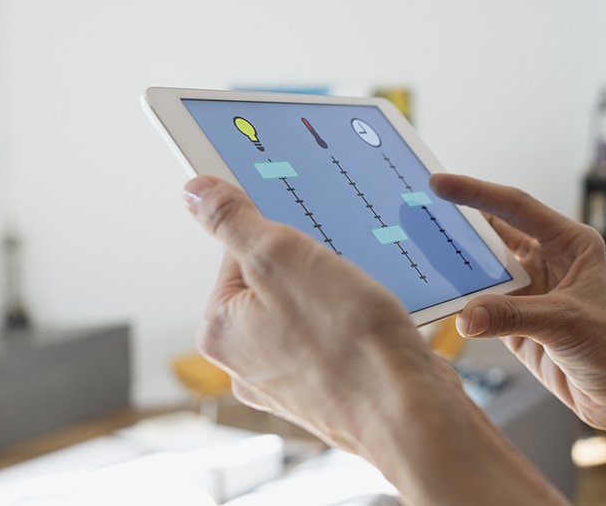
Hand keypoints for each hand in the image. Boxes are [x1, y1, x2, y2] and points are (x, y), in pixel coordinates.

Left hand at [182, 175, 459, 453]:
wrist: (410, 414)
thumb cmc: (348, 343)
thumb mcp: (281, 258)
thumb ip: (233, 221)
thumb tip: (194, 192)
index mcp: (222, 330)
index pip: (237, 251)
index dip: (279, 233)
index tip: (308, 231)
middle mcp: (247, 362)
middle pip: (275, 281)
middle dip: (312, 262)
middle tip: (342, 263)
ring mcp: (291, 381)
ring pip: (312, 308)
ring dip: (340, 291)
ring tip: (365, 294)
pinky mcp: (333, 389)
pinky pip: (339, 336)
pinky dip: (359, 322)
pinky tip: (380, 320)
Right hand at [429, 173, 605, 432]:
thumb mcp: (564, 324)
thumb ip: (512, 316)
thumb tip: (464, 316)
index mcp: (570, 243)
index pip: (516, 208)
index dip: (476, 192)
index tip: (439, 183)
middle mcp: (549, 261)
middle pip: (494, 234)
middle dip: (458, 225)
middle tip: (418, 212)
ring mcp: (531, 291)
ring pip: (485, 270)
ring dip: (456, 265)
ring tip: (417, 251)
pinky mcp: (518, 322)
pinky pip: (482, 306)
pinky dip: (460, 303)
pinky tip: (436, 298)